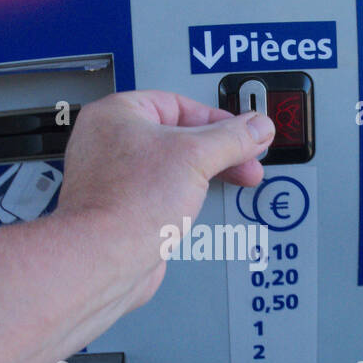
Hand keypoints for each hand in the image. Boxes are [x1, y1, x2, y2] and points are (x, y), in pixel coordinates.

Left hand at [55, 90, 274, 307]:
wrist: (105, 259)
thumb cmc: (128, 204)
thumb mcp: (196, 157)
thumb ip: (231, 138)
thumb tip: (257, 126)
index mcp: (116, 114)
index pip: (178, 102)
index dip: (216, 118)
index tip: (243, 131)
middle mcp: (109, 143)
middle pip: (177, 135)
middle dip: (216, 150)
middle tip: (244, 159)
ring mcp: (113, 178)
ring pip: (170, 166)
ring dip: (204, 173)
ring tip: (230, 179)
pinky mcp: (122, 209)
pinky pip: (161, 193)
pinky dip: (185, 196)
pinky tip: (201, 204)